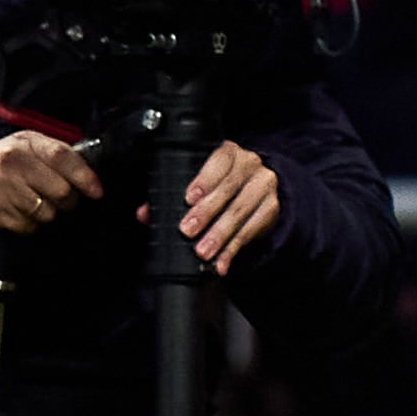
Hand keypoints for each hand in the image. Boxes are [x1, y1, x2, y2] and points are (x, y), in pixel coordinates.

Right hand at [0, 128, 100, 233]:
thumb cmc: (0, 164)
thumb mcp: (25, 147)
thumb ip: (55, 154)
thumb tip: (88, 174)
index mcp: (26, 143)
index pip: (63, 157)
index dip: (85, 176)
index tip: (96, 191)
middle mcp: (12, 162)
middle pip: (60, 190)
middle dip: (67, 200)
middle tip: (61, 200)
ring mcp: (1, 187)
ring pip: (46, 211)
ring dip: (47, 213)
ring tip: (34, 204)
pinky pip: (28, 225)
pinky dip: (28, 223)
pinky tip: (18, 211)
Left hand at [180, 141, 283, 272]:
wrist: (258, 187)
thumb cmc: (218, 183)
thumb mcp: (198, 182)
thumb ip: (170, 194)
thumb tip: (144, 213)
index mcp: (228, 153)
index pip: (219, 162)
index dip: (204, 180)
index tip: (188, 198)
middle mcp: (250, 165)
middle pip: (229, 189)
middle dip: (206, 212)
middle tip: (187, 231)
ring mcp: (264, 185)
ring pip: (242, 211)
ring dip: (220, 235)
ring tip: (203, 252)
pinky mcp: (272, 207)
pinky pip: (253, 230)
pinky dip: (234, 249)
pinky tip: (222, 262)